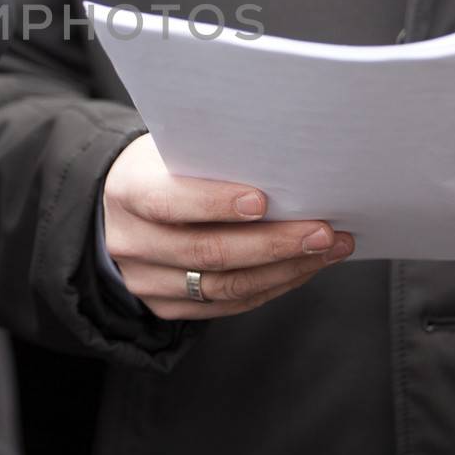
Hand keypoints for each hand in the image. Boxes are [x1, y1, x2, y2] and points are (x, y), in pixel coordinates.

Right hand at [102, 134, 353, 319]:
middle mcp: (131, 242)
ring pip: (224, 287)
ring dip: (285, 269)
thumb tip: (286, 164)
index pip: (167, 203)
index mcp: (127, 191)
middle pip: (207, 252)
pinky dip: (272, 286)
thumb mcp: (175, 148)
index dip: (214, 203)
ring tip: (327, 249)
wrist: (127, 207)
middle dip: (273, 244)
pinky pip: (228, 305)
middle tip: (322, 231)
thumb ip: (213, 158)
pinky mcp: (166, 306)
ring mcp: (147, 281)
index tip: (263, 201)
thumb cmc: (165, 167)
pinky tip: (304, 267)